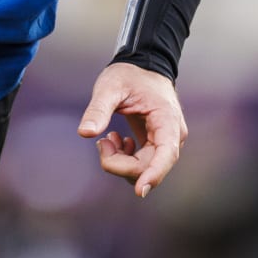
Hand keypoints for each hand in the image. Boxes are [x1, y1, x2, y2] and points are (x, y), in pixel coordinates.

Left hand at [76, 61, 186, 197]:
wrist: (141, 66)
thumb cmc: (128, 74)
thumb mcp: (109, 86)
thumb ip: (98, 109)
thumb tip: (85, 133)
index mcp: (167, 120)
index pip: (166, 154)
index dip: (153, 174)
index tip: (139, 191)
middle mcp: (172, 135)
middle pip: (149, 166)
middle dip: (120, 163)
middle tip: (102, 141)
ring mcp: (167, 142)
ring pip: (145, 169)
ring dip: (121, 161)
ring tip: (108, 137)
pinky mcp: (158, 144)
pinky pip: (143, 163)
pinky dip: (125, 158)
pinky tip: (117, 140)